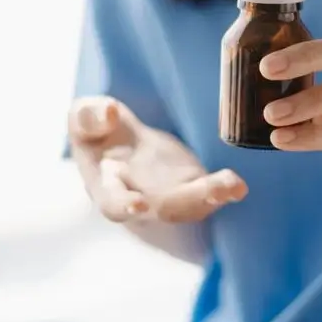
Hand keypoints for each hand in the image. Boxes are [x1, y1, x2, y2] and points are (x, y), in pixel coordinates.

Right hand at [67, 96, 246, 222]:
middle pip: (163, 208)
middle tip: (213, 192)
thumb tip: (109, 113)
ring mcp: (168, 196)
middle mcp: (140, 199)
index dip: (124, 206)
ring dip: (213, 197)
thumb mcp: (84, 117)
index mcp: (106, 186)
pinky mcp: (189, 186)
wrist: (120, 140)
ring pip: (191, 205)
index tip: (138, 205)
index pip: (113, 202)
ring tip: (234, 186)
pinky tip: (237, 184)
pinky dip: (224, 190)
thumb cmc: (97, 130)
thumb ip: (89, 117)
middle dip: (189, 201)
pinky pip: (208, 195)